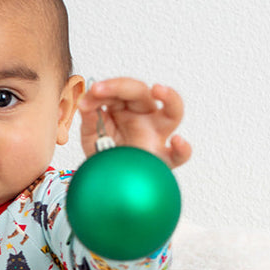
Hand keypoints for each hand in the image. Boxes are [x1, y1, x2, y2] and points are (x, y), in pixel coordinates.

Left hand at [77, 78, 191, 167]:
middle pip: (141, 93)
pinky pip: (179, 155)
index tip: (89, 94)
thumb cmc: (104, 154)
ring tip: (158, 90)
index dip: (105, 89)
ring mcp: (156, 135)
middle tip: (99, 89)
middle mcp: (144, 117)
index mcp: (126, 108)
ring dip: (170, 98)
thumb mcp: (90, 134)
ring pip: (174, 112)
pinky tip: (177, 141)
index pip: (120, 90)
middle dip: (119, 87)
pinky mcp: (161, 159)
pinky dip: (182, 149)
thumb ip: (89, 118)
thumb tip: (86, 102)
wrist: (105, 183)